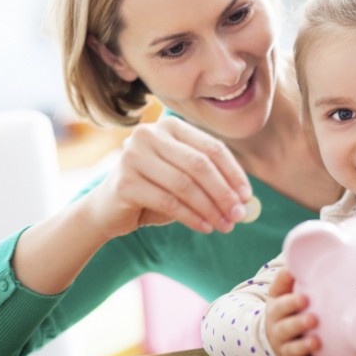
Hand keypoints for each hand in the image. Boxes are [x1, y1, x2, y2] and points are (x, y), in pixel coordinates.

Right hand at [85, 115, 251, 237]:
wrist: (109, 209)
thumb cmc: (155, 191)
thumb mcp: (186, 180)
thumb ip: (213, 183)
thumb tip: (246, 200)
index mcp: (170, 127)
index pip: (211, 148)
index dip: (233, 173)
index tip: (247, 196)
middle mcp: (149, 135)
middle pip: (200, 165)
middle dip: (224, 193)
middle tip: (238, 215)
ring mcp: (133, 156)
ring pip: (185, 185)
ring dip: (210, 208)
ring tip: (225, 225)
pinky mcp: (125, 182)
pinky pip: (168, 202)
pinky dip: (191, 217)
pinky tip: (205, 227)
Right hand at [266, 270, 321, 355]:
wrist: (272, 336)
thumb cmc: (283, 308)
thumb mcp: (280, 292)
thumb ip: (287, 278)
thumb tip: (294, 257)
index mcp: (275, 309)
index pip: (280, 305)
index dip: (291, 302)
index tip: (304, 298)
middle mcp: (277, 329)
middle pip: (285, 328)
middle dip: (298, 324)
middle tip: (313, 319)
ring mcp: (284, 347)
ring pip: (291, 349)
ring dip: (304, 347)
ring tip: (317, 342)